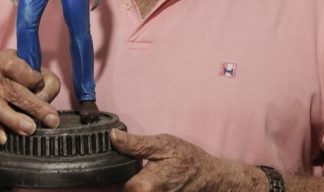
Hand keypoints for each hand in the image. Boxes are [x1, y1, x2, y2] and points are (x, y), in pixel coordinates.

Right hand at [0, 49, 60, 144]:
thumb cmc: (26, 83)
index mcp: (7, 61)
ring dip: (13, 119)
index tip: (40, 83)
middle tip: (51, 119)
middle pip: (13, 91)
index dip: (32, 77)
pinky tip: (3, 138)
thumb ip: (49, 84)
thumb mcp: (41, 76)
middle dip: (34, 106)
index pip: (17, 67)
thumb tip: (44, 100)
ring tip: (30, 129)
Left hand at [111, 130, 253, 191]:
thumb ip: (135, 144)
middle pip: (124, 191)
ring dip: (135, 185)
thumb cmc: (189, 160)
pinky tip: (152, 181)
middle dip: (125, 180)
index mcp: (144, 186)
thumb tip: (113, 136)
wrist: (211, 178)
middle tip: (139, 167)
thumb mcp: (163, 144)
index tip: (118, 163)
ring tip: (149, 173)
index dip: (114, 172)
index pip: (114, 184)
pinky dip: (145, 188)